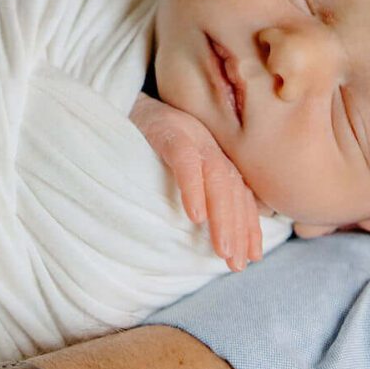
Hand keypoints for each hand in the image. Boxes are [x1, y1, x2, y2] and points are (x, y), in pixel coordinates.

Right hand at [131, 97, 264, 269]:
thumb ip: (196, 191)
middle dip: (239, 230)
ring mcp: (190, 135)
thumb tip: (208, 233)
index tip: (253, 257)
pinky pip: (184, 160)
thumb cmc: (143, 145)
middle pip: (234, 190)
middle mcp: (209, 145)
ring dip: (222, 217)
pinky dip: (192, 188)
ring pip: (216, 178)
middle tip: (237, 264)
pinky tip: (194, 216)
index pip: (241, 194)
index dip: (249, 226)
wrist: (117, 104)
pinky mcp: (166, 130)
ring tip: (222, 250)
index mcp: (215, 156)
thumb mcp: (176, 171)